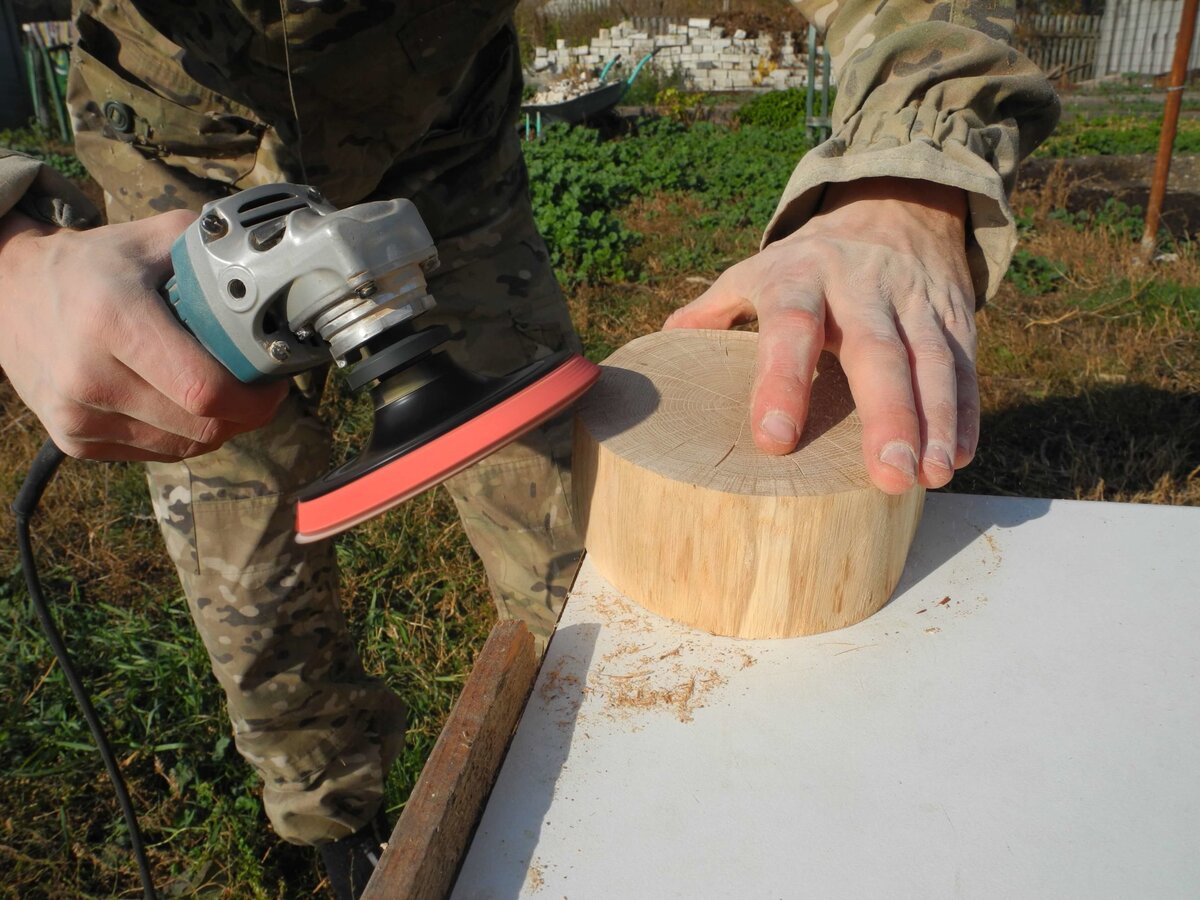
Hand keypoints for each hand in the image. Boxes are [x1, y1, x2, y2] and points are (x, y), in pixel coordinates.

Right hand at [0, 210, 286, 460]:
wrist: (9, 291)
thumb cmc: (94, 264)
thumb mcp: (152, 239)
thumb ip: (214, 254)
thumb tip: (274, 272)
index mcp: (113, 319)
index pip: (204, 390)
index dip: (254, 398)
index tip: (275, 383)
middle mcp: (88, 375)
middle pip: (203, 428)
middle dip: (247, 414)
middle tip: (260, 389)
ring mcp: (76, 415)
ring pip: (185, 447)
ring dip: (219, 428)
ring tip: (225, 393)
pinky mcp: (72, 440)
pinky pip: (155, 454)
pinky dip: (183, 436)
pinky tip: (182, 403)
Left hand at [664, 177, 976, 492]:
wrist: (893, 207)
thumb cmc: (806, 263)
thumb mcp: (756, 272)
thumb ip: (711, 312)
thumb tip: (661, 351)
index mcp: (800, 276)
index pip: (789, 327)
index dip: (781, 381)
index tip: (773, 440)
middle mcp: (862, 286)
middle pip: (877, 350)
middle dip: (886, 412)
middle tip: (886, 472)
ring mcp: (914, 300)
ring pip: (932, 361)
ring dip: (934, 421)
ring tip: (930, 475)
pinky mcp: (955, 316)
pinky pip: (965, 367)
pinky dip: (964, 413)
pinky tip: (957, 456)